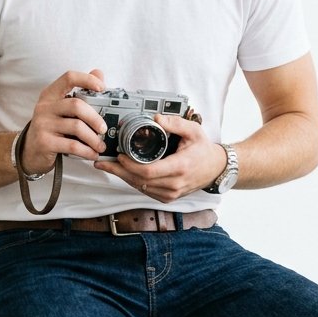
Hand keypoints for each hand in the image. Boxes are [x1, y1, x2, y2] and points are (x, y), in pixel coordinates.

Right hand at [19, 69, 108, 175]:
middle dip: (95, 118)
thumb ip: (80, 91)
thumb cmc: (51, 127)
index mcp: (50, 94)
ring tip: (100, 146)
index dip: (87, 80)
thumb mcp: (61, 108)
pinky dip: (86, 151)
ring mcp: (43, 124)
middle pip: (77, 105)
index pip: (69, 78)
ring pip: (77, 127)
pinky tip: (92, 154)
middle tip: (103, 129)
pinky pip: (72, 145)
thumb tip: (98, 73)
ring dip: (93, 139)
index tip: (102, 88)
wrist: (29, 151)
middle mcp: (45, 107)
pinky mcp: (44, 142)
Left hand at [93, 113, 227, 202]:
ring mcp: (171, 193)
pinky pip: (145, 191)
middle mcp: (175, 184)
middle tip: (102, 163)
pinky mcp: (168, 197)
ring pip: (140, 188)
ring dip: (123, 177)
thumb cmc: (203, 149)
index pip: (149, 171)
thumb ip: (175, 123)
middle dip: (118, 171)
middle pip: (139, 181)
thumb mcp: (193, 130)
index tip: (119, 156)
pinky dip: (133, 182)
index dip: (130, 165)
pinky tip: (123, 172)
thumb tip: (156, 118)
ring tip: (108, 166)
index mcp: (180, 167)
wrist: (215, 168)